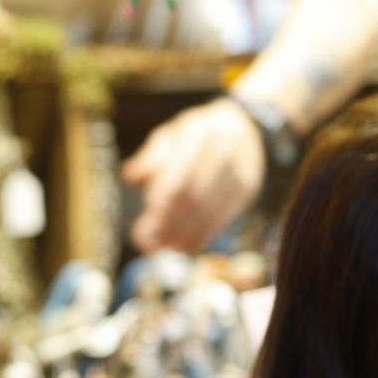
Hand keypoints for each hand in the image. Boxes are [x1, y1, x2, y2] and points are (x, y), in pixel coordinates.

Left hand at [122, 99, 265, 252]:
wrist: (247, 131)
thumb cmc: (196, 137)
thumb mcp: (171, 136)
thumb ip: (151, 158)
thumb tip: (129, 176)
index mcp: (201, 134)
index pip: (179, 174)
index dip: (160, 203)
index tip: (144, 222)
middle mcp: (225, 152)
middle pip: (194, 195)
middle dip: (170, 223)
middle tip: (150, 242)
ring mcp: (240, 172)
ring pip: (209, 210)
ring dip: (184, 233)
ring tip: (163, 246)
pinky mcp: (247, 191)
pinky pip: (224, 217)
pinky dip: (201, 235)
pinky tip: (183, 245)